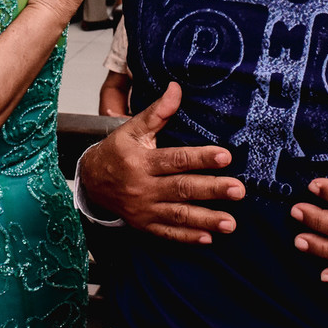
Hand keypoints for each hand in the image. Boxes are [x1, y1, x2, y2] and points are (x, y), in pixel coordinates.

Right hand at [79, 82, 245, 242]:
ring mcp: (143, 209)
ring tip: (230, 223)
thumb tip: (176, 89)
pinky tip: (207, 238)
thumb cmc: (115, 151)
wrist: (90, 181)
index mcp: (141, 161)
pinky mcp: (144, 224)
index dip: (200, 157)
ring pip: (178, 215)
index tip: (225, 156)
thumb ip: (157, 112)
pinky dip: (186, 237)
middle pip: (181, 189)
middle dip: (211, 190)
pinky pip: (166, 233)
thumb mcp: (132, 129)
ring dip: (205, 220)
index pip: (175, 159)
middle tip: (238, 190)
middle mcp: (143, 187)